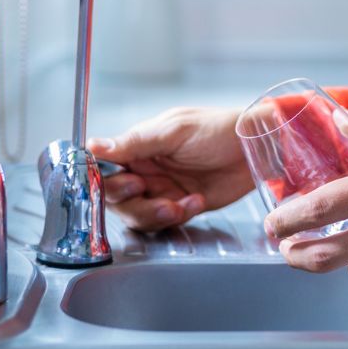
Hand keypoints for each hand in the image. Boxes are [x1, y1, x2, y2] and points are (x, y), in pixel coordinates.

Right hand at [89, 107, 252, 231]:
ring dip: (155, 213)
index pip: (105, 167)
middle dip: (132, 201)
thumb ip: (134, 142)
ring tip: (179, 204)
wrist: (254, 148)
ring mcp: (163, 188)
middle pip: (117, 198)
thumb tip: (93, 145)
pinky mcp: (181, 204)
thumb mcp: (174, 131)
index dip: (106, 181)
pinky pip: (166, 220)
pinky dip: (179, 215)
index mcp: (139, 146)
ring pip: (139, 214)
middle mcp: (146, 168)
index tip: (125, 183)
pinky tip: (196, 201)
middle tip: (148, 189)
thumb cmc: (218, 128)